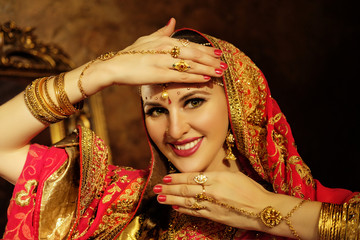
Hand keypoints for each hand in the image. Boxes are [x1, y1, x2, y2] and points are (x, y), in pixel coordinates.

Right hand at [83, 18, 225, 92]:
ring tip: (220, 73)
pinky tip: (206, 79)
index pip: (190, 45)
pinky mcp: (159, 74)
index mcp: (164, 41)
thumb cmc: (129, 54)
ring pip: (191, 65)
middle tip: (225, 65)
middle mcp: (166, 49)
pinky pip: (181, 76)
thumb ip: (162, 31)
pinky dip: (195, 77)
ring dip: (208, 69)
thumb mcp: (146, 39)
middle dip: (211, 60)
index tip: (218, 53)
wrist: (114, 67)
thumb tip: (173, 21)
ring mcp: (163, 62)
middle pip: (194, 54)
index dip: (206, 50)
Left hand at [153, 171, 271, 229]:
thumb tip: (202, 175)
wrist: (263, 209)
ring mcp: (212, 205)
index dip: (176, 177)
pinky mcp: (214, 217)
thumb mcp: (234, 175)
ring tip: (160, 197)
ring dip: (171, 199)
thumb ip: (217, 175)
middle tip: (156, 187)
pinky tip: (174, 208)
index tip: (166, 177)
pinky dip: (183, 210)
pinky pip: (195, 212)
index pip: (191, 177)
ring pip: (187, 201)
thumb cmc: (251, 190)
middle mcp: (212, 191)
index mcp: (217, 178)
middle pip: (185, 189)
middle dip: (169, 188)